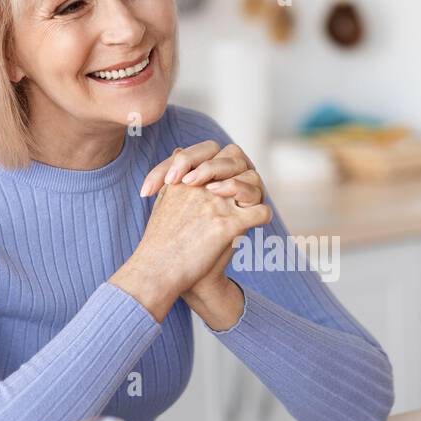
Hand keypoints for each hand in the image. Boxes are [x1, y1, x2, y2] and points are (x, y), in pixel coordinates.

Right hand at [141, 141, 269, 326]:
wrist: (158, 271)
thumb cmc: (160, 242)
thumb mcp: (162, 200)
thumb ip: (173, 175)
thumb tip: (179, 151)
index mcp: (185, 178)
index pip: (212, 149)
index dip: (222, 159)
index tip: (220, 177)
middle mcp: (201, 186)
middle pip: (236, 158)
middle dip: (242, 169)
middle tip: (241, 189)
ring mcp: (216, 204)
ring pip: (253, 182)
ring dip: (255, 192)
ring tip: (248, 206)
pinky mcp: (229, 225)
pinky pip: (261, 212)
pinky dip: (262, 217)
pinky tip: (256, 224)